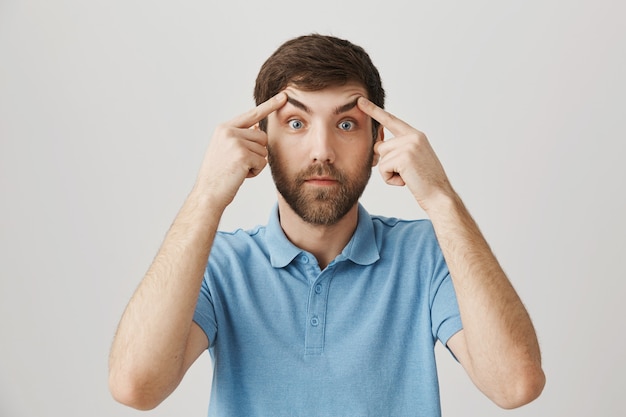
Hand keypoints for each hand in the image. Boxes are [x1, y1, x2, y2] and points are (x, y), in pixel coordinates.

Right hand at [195, 93, 286, 207]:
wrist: (208, 193)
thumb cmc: (218, 175)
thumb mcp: (225, 150)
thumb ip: (240, 137)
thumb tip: (258, 127)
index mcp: (224, 128)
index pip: (252, 114)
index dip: (269, 105)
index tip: (284, 96)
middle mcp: (229, 131)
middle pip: (262, 137)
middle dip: (257, 152)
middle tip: (239, 164)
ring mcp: (235, 142)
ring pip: (263, 150)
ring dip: (255, 163)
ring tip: (237, 170)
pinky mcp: (243, 155)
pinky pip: (263, 162)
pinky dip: (255, 171)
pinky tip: (240, 175)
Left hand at [357, 97, 453, 209]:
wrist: (439, 195)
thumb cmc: (425, 181)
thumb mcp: (412, 159)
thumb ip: (398, 149)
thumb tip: (377, 147)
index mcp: (415, 135)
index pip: (390, 120)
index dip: (374, 110)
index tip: (360, 100)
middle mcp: (412, 137)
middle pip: (380, 147)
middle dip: (387, 163)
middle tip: (407, 173)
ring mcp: (409, 145)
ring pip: (381, 159)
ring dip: (390, 173)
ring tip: (408, 177)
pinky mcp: (404, 157)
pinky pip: (383, 169)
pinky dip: (391, 179)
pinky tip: (406, 181)